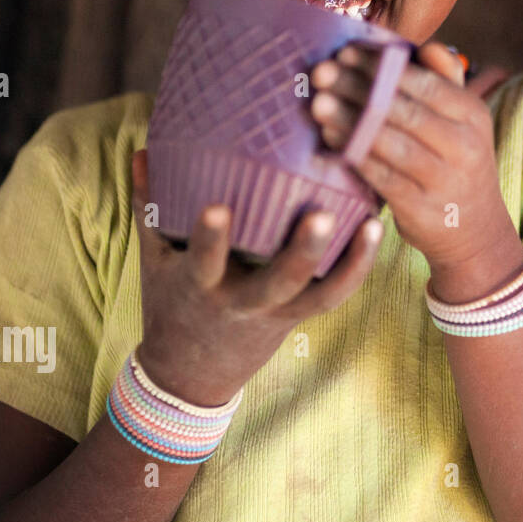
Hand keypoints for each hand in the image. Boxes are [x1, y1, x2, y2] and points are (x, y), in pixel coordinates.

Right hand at [130, 149, 383, 405]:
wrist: (191, 373)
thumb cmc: (172, 299)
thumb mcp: (154, 257)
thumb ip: (149, 204)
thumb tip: (143, 148)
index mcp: (200, 286)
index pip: (203, 263)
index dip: (210, 240)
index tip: (216, 207)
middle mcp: (242, 303)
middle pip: (277, 285)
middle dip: (300, 254)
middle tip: (321, 216)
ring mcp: (278, 312)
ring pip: (320, 297)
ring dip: (350, 264)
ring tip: (374, 225)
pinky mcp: (302, 315)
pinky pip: (336, 295)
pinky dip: (359, 267)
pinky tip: (379, 229)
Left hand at [310, 41, 522, 300]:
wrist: (475, 231)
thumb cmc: (458, 164)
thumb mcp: (464, 123)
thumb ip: (446, 82)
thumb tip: (428, 45)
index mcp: (473, 115)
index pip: (425, 82)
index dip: (383, 66)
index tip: (347, 52)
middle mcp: (464, 146)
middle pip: (403, 110)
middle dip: (358, 88)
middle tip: (322, 72)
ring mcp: (442, 179)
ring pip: (388, 143)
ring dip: (348, 120)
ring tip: (318, 103)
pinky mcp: (420, 208)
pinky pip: (379, 175)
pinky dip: (352, 154)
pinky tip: (329, 139)